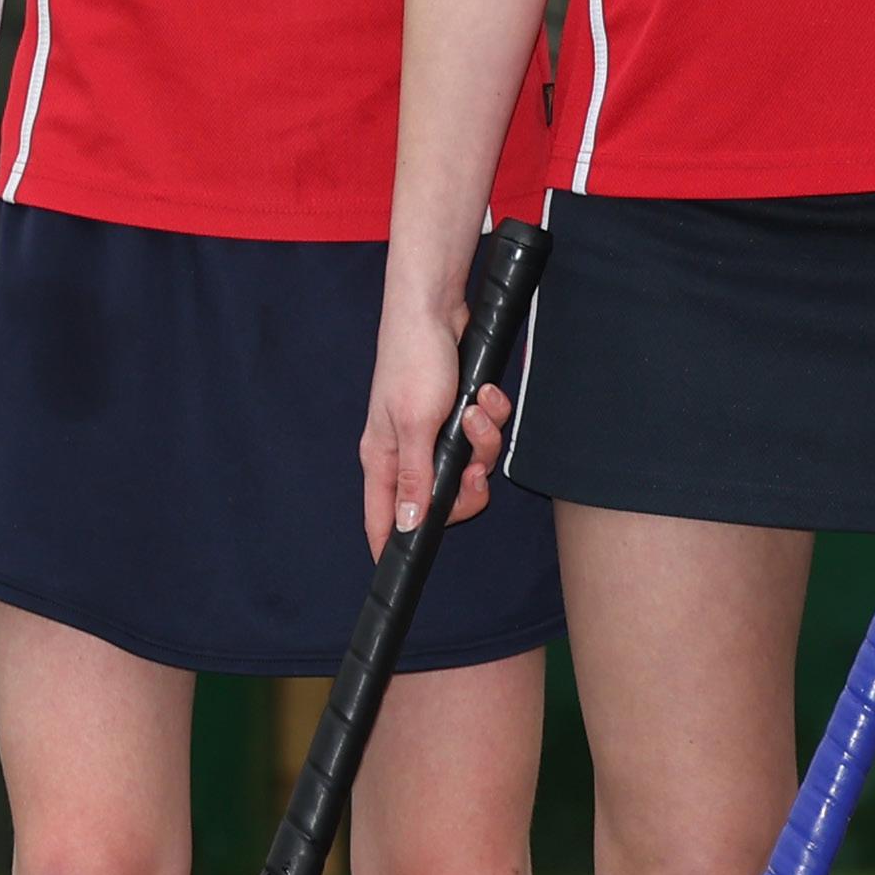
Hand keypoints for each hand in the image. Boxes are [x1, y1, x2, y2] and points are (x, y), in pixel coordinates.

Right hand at [358, 300, 506, 555]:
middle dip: (469, 486)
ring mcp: (433, 434)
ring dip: (485, 442)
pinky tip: (488, 395)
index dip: (396, 546)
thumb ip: (414, 478)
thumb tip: (405, 526)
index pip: (381, 520)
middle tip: (475, 468)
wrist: (436, 307)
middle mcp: (407, 452)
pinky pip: (484, 435)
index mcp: (383, 460)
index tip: (410, 566)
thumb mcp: (415, 424)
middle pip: (442, 501)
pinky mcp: (457, 414)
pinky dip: (492, 416)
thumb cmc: (414, 360)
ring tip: (479, 410)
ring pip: (470, 466)